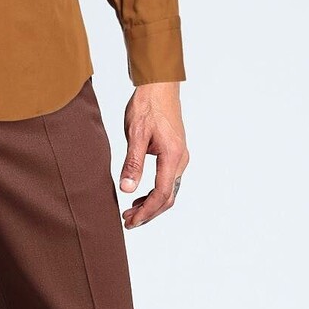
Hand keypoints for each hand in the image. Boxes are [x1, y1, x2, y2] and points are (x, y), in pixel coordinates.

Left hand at [117, 82, 188, 229]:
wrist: (159, 87)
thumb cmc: (147, 106)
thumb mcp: (135, 135)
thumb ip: (132, 163)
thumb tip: (127, 189)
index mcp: (172, 156)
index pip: (161, 194)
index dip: (146, 211)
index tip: (131, 221)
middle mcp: (180, 160)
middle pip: (167, 197)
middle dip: (148, 212)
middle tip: (128, 221)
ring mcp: (180, 157)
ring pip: (168, 190)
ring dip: (151, 204)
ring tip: (130, 211)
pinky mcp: (175, 154)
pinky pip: (168, 181)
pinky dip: (154, 192)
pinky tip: (139, 195)